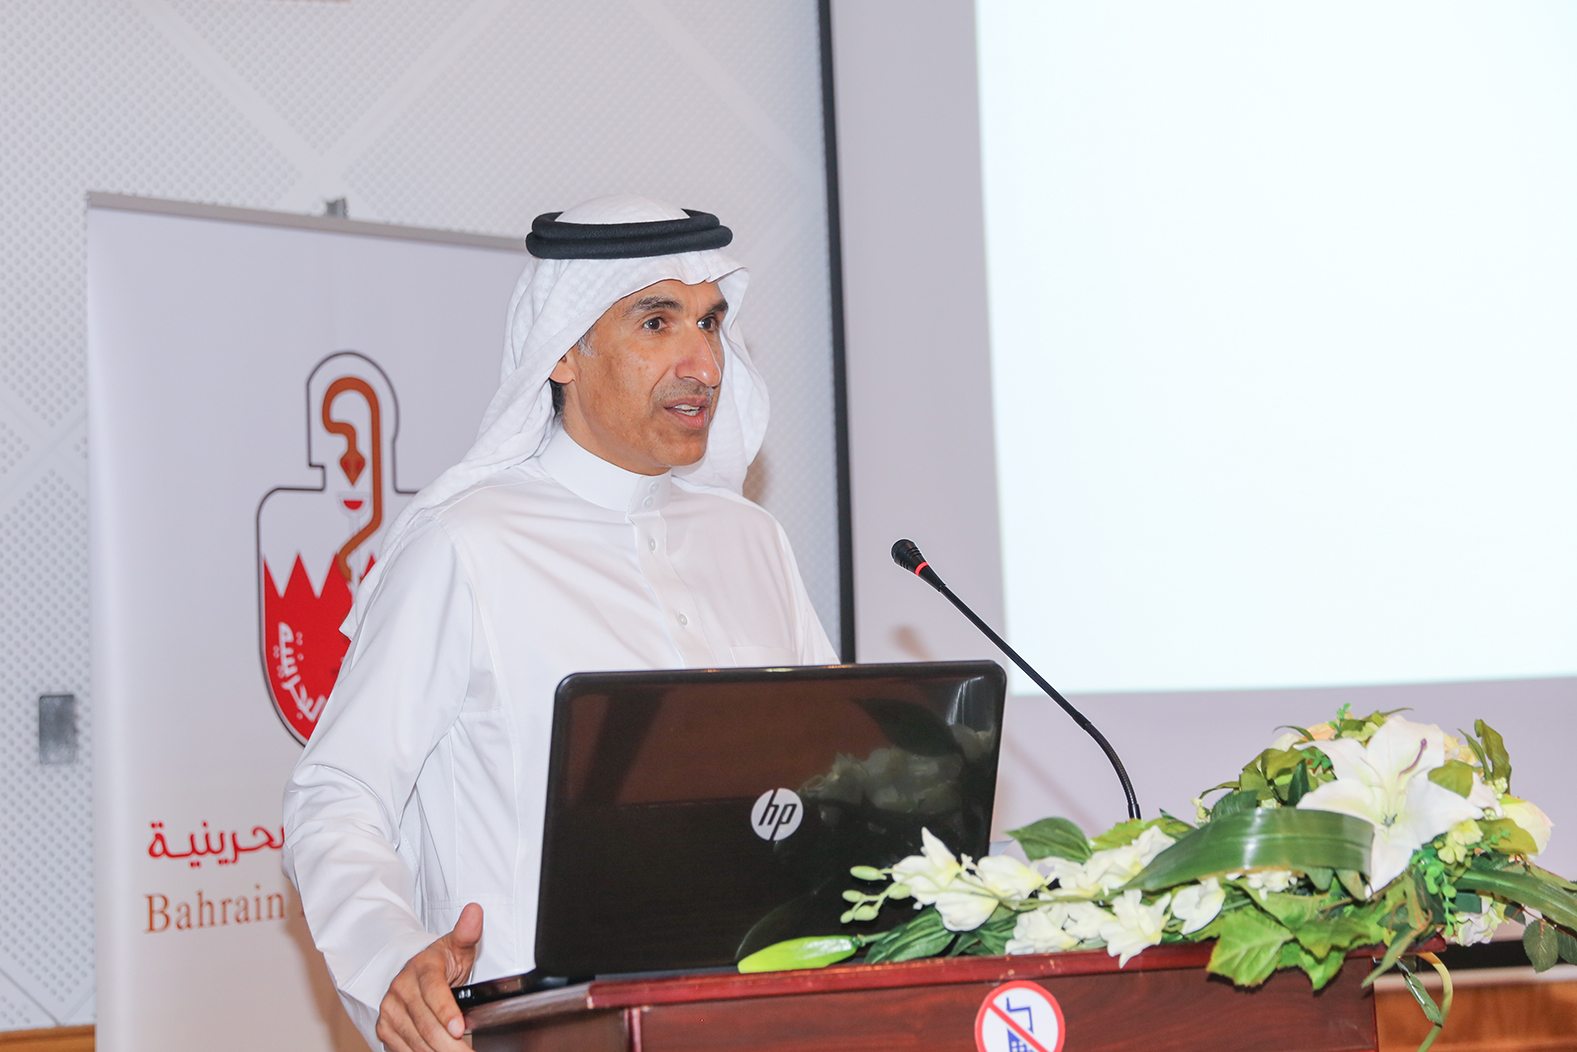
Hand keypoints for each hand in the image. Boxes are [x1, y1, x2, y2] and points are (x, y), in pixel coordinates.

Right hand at [376, 903, 482, 1051]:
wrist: (410, 972)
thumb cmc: (438, 962)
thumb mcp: (456, 946)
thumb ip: (467, 933)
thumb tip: (475, 911)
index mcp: (421, 968)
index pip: (433, 992)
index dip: (446, 1012)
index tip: (461, 1028)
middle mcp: (401, 990)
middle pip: (426, 1025)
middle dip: (450, 1045)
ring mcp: (390, 1011)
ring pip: (416, 1041)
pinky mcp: (385, 1029)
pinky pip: (404, 1050)